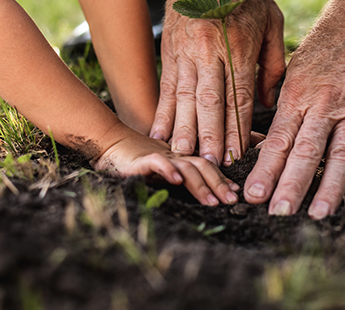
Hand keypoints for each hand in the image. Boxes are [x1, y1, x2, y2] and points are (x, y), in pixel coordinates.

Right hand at [94, 125, 239, 205]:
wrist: (109, 144)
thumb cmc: (136, 160)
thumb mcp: (163, 168)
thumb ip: (180, 176)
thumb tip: (197, 191)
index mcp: (181, 157)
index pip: (207, 164)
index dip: (223, 178)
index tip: (235, 194)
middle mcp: (175, 155)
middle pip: (203, 165)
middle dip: (219, 184)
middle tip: (231, 201)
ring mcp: (160, 155)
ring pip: (186, 166)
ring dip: (201, 185)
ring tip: (212, 201)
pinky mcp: (142, 159)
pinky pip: (157, 163)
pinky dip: (168, 170)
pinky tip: (177, 180)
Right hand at [150, 0, 285, 165]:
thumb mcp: (272, 20)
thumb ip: (274, 63)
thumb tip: (270, 101)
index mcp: (240, 45)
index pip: (239, 95)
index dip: (237, 127)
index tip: (237, 154)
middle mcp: (211, 50)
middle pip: (210, 101)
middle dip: (210, 136)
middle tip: (210, 165)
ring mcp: (186, 50)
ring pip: (185, 97)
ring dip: (184, 129)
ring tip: (182, 156)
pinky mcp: (170, 49)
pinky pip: (166, 86)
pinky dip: (163, 111)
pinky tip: (159, 132)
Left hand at [244, 3, 344, 217]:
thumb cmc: (324, 44)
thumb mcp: (294, 69)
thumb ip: (283, 104)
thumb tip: (266, 142)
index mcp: (298, 93)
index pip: (279, 139)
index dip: (265, 168)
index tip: (253, 194)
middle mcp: (325, 104)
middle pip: (306, 151)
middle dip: (290, 185)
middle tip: (277, 213)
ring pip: (340, 155)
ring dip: (329, 189)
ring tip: (318, 215)